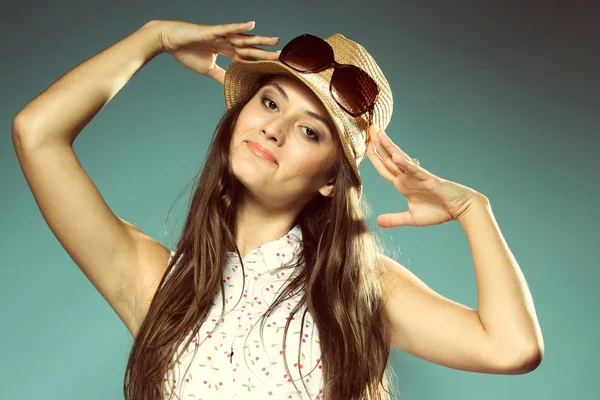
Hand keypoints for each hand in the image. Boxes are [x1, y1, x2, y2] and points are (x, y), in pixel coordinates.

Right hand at [154, 20, 279, 83]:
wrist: (168, 40)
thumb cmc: (186, 52)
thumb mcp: (208, 69)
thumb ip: (221, 75)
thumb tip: (231, 86)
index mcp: (226, 50)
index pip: (247, 57)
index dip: (260, 61)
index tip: (275, 66)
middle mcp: (226, 41)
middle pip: (250, 47)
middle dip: (266, 51)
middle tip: (283, 54)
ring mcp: (220, 35)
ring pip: (243, 38)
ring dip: (259, 39)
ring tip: (275, 40)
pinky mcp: (211, 31)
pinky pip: (227, 29)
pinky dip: (239, 27)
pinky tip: (251, 25)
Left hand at [366, 124, 485, 227]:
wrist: (461, 209)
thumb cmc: (439, 211)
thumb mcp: (411, 218)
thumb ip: (395, 219)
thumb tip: (378, 222)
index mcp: (403, 185)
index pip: (384, 169)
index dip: (374, 158)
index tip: (365, 146)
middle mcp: (408, 177)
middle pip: (389, 158)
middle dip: (378, 144)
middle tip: (370, 127)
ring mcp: (417, 177)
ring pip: (400, 159)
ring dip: (389, 146)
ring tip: (379, 133)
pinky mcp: (429, 179)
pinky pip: (415, 171)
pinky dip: (405, 164)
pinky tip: (396, 157)